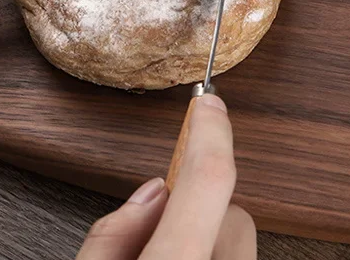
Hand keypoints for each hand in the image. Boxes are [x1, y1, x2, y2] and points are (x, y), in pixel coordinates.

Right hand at [76, 94, 255, 259]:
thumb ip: (110, 236)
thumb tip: (152, 195)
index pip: (206, 182)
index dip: (209, 134)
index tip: (208, 104)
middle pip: (232, 215)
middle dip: (199, 215)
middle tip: (155, 240)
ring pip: (239, 241)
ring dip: (208, 242)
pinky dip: (214, 258)